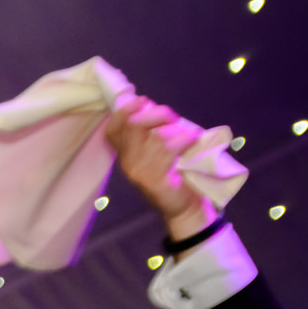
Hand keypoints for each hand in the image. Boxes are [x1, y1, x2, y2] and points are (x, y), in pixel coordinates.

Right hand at [105, 98, 215, 241]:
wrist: (185, 207)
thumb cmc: (177, 173)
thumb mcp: (159, 150)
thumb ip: (151, 132)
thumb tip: (152, 107)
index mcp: (126, 154)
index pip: (113, 129)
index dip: (125, 110)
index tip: (144, 101)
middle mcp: (128, 163)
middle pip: (134, 125)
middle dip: (157, 114)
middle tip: (173, 119)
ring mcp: (140, 172)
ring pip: (157, 136)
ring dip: (177, 130)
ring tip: (188, 135)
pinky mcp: (155, 180)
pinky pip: (170, 149)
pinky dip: (186, 139)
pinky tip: (194, 140)